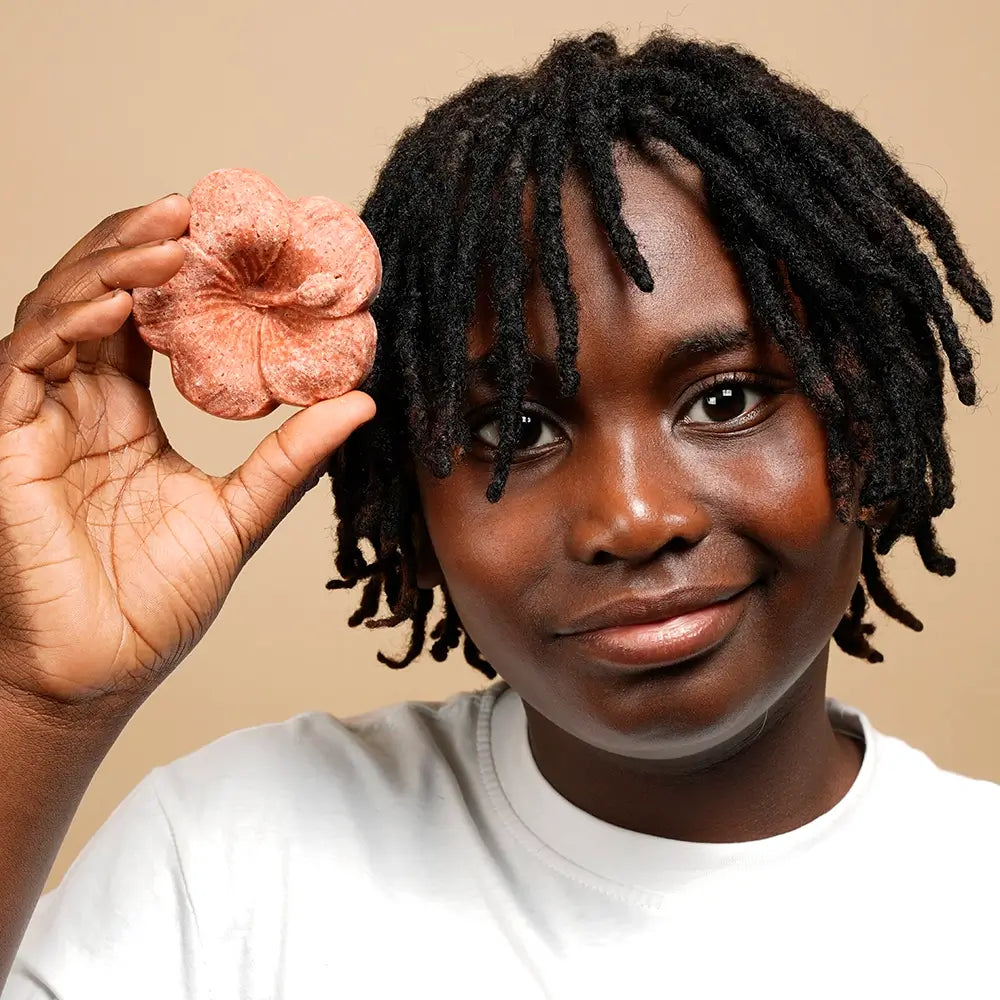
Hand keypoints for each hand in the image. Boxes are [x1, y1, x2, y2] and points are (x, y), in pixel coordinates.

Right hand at [0, 194, 374, 714]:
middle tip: (200, 207)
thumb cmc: (159, 602)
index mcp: (125, 414)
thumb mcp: (240, 515)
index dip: (181, 274)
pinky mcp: (4, 440)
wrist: (103, 673)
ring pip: (59, 310)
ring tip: (171, 234)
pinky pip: (26, 360)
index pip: (146, 319)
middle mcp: (78, 403)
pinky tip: (120, 300)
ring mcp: (37, 417)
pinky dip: (70, 321)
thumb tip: (360, 402)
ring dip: (110, 265)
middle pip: (100, 296)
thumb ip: (291, 459)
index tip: (236, 238)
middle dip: (142, 245)